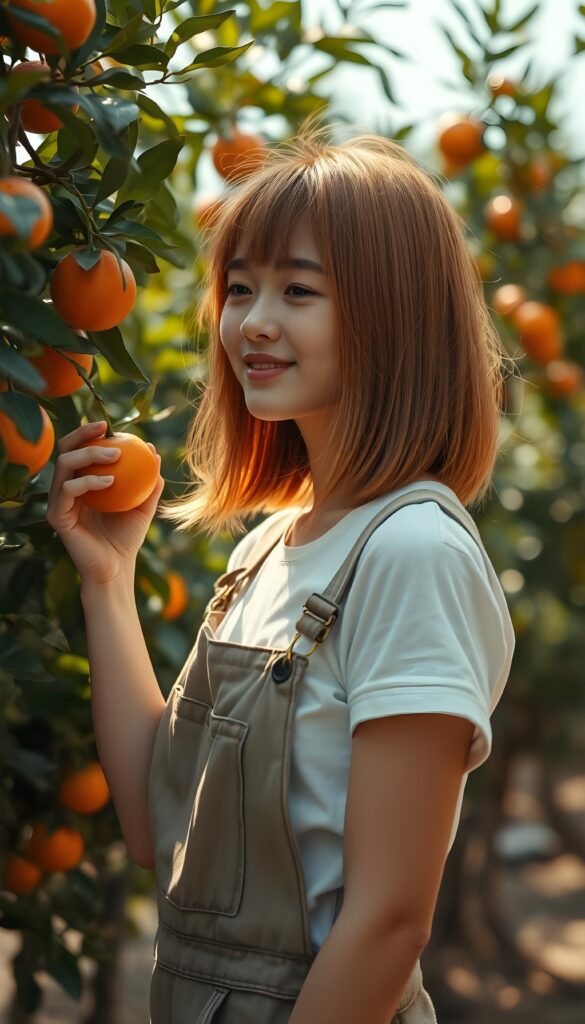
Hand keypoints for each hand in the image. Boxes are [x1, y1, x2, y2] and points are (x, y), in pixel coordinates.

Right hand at [46, 420, 164, 585]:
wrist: (117, 567)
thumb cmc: (128, 537)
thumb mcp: (144, 505)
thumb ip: (149, 480)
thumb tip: (154, 451)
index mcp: (80, 483)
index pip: (78, 450)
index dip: (88, 433)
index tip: (109, 425)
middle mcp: (65, 489)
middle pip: (65, 450)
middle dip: (82, 435)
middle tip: (106, 432)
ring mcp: (58, 502)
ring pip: (64, 465)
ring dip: (90, 455)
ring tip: (116, 455)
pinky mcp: (56, 516)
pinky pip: (67, 490)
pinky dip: (88, 481)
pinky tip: (110, 481)